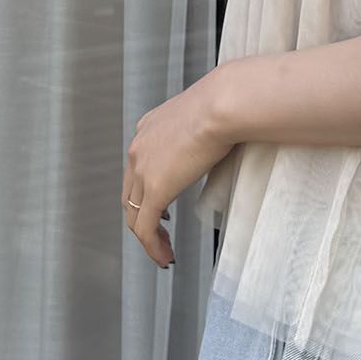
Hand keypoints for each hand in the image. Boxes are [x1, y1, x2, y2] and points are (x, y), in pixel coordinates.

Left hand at [123, 73, 231, 267]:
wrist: (223, 104)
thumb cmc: (227, 103)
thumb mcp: (208, 116)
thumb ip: (208, 130)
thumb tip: (228, 137)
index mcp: (149, 128)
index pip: (139, 168)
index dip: (146, 192)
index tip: (161, 209)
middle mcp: (139, 148)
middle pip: (131, 194)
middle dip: (144, 218)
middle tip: (161, 235)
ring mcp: (143, 169)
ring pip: (135, 214)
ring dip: (148, 237)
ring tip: (164, 252)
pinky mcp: (155, 189)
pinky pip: (145, 227)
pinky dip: (152, 246)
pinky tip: (164, 256)